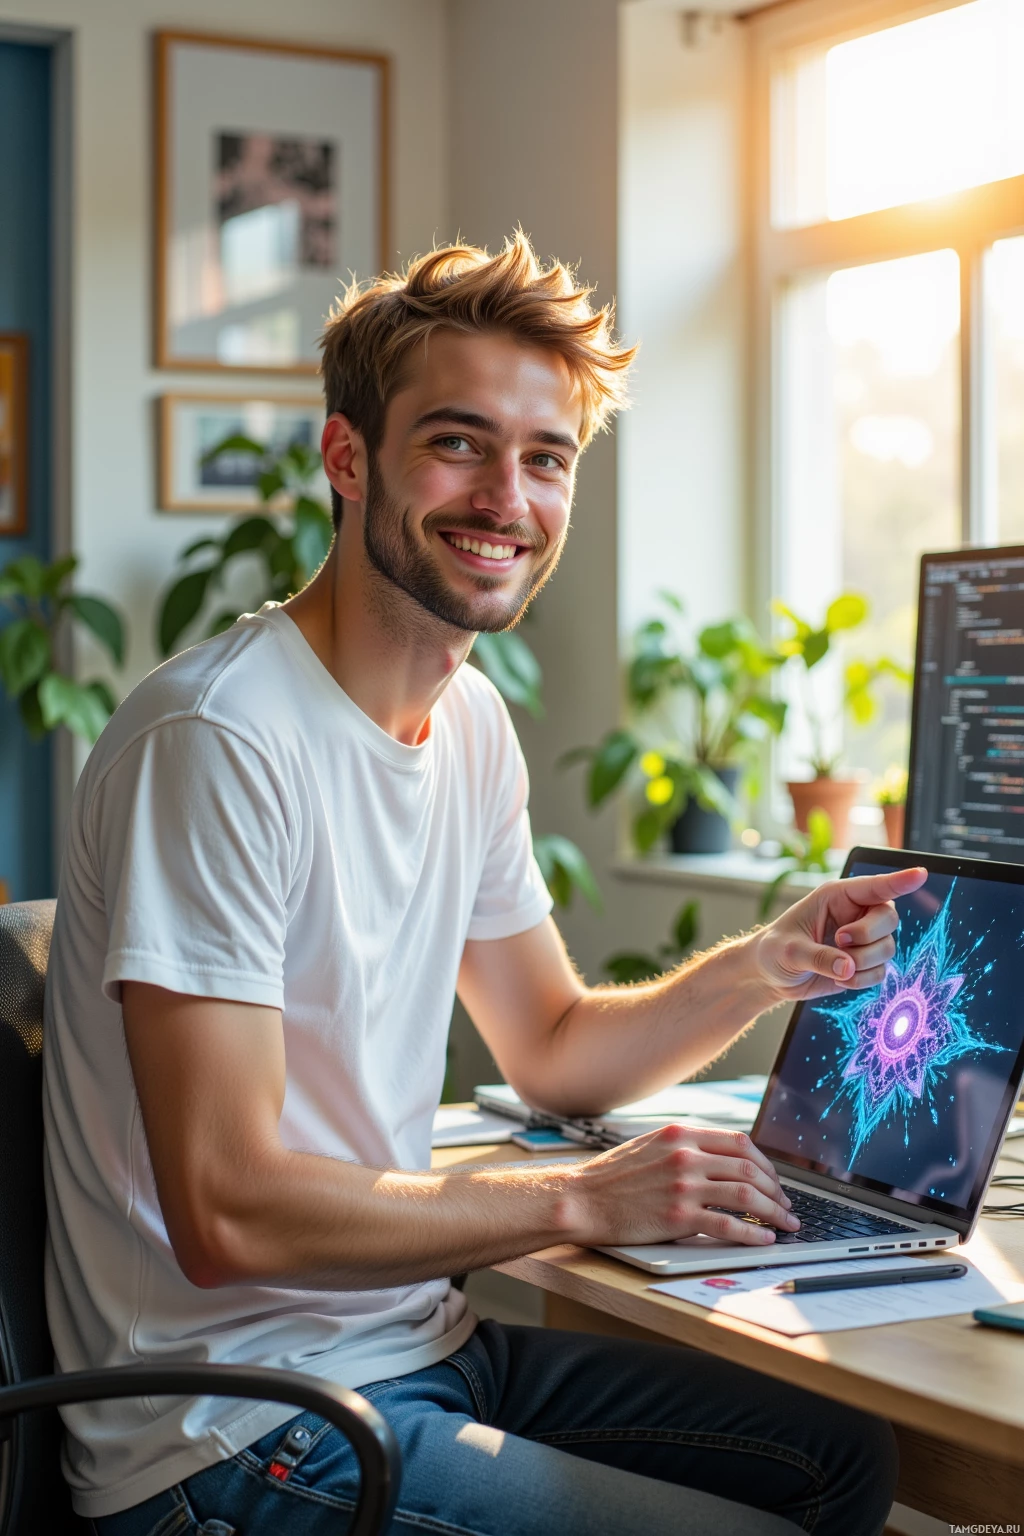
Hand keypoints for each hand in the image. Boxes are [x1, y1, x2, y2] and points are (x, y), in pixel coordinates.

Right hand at [566, 1123, 799, 1247]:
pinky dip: (753, 1234)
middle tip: (787, 1206)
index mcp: (682, 1134)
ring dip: (774, 1212)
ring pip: (747, 1196)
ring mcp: (684, 1185)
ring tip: (785, 1224)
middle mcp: (686, 1155)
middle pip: (750, 1169)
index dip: (766, 1163)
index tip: (774, 1180)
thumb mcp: (651, 1144)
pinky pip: (729, 1225)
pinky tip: (764, 1239)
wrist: (581, 1198)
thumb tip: (723, 1158)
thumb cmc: (612, 1176)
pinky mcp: (679, 1217)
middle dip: (777, 1190)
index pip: (740, 1143)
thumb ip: (685, 1146)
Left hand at [753, 865, 926, 1002]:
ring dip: (863, 963)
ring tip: (834, 967)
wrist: (770, 975)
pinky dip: (862, 980)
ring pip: (888, 948)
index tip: (920, 873)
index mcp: (836, 896)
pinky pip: (880, 972)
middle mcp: (854, 914)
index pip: (874, 886)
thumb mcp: (789, 951)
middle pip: (889, 918)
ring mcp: (862, 939)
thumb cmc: (774, 950)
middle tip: (840, 941)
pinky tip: (839, 979)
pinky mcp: (864, 963)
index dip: (899, 881)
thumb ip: (818, 957)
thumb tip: (848, 969)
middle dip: (868, 936)